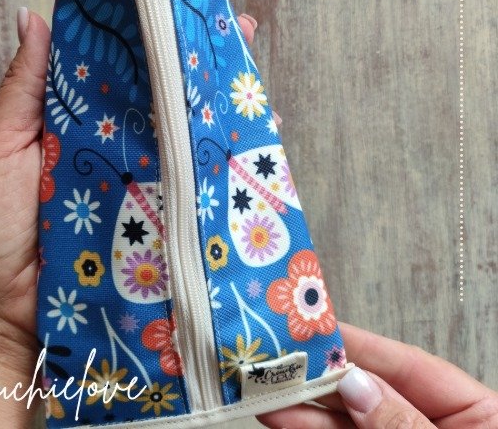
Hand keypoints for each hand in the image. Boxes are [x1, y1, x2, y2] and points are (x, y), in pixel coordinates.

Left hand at [0, 8, 266, 426]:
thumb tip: (33, 16)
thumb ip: (24, 88)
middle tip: (237, 31)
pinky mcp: (159, 228)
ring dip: (221, 115)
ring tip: (252, 82)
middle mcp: (120, 150)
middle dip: (202, 68)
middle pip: (165, 102)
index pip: (122, 70)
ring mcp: (144, 189)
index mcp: (82, 123)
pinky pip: (195, 196)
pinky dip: (223, 176)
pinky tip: (251, 151)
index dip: (150, 38)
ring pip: (188, 144)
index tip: (178, 2)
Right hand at [257, 322, 497, 427]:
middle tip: (276, 357)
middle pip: (369, 391)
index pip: (406, 364)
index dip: (358, 343)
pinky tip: (284, 420)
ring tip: (266, 391)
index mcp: (476, 413)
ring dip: (304, 408)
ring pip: (348, 423)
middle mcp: (434, 425)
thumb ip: (403, 424)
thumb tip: (356, 384)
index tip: (315, 325)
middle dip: (320, 376)